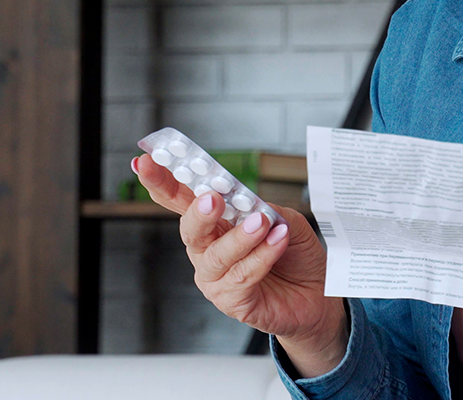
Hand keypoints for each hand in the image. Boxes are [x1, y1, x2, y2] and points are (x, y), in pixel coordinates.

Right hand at [133, 155, 346, 376]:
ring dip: (240, 236)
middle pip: (191, 229)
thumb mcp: (284, 219)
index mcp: (215, 223)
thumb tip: (247, 201)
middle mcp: (208, 250)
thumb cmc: (295, 252)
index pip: (181, 200)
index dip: (162, 182)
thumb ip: (262, 208)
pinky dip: (262, 255)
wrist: (317, 292)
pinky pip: (242, 276)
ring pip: (217, 255)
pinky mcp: (231, 301)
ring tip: (261, 222)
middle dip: (199, 213)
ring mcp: (216, 278)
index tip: (146, 162)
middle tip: (213, 199)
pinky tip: (279, 240)